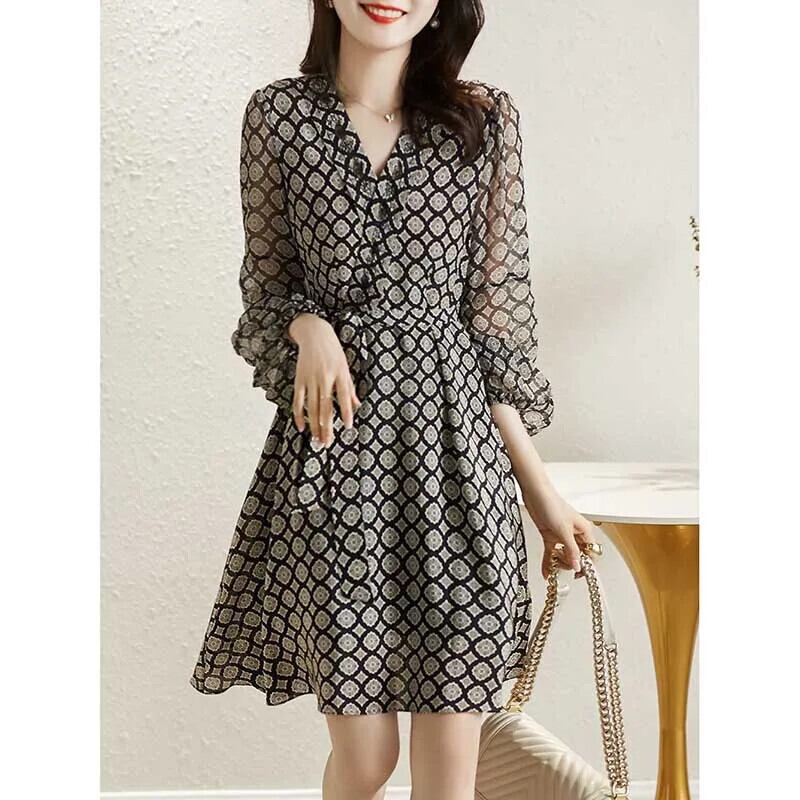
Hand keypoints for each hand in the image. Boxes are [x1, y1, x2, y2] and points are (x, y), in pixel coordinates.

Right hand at [287, 313, 361, 444]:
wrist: (314, 333)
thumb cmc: (333, 351)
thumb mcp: (345, 367)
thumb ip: (350, 388)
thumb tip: (357, 406)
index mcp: (340, 373)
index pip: (343, 396)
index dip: (346, 412)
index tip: (348, 427)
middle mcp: (325, 377)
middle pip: (325, 406)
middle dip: (327, 426)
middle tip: (328, 442)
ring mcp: (310, 379)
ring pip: (311, 407)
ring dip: (314, 426)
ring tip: (317, 440)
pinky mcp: (299, 379)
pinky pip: (298, 401)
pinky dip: (298, 415)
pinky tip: (301, 427)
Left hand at [521, 483, 598, 578]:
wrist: (534, 494)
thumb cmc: (552, 504)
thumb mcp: (563, 530)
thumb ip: (572, 550)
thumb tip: (578, 566)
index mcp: (584, 531)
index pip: (591, 553)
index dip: (586, 564)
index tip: (578, 574)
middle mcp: (574, 534)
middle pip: (577, 557)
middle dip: (569, 563)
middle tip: (560, 562)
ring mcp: (562, 536)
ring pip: (564, 556)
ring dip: (557, 563)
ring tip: (552, 563)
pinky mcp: (550, 536)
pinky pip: (551, 553)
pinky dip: (548, 562)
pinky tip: (546, 572)